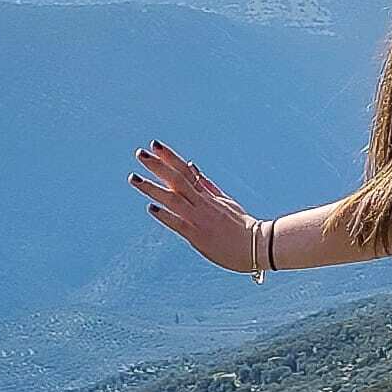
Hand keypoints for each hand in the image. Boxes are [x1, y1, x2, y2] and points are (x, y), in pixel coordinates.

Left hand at [130, 143, 256, 273]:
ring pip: (174, 199)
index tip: (154, 145)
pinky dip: (165, 216)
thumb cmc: (242, 226)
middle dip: (158, 166)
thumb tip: (192, 167)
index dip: (170, 157)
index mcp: (207, 195)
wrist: (257, 246)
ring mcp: (199, 219)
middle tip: (139, 153)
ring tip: (134, 178)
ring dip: (152, 188)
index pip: (185, 171)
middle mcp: (202, 203)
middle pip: (178, 180)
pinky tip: (151, 208)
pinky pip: (179, 224)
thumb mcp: (225, 201)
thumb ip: (207, 185)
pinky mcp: (198, 236)